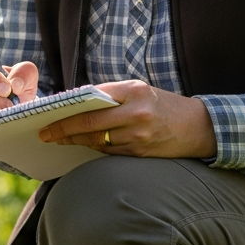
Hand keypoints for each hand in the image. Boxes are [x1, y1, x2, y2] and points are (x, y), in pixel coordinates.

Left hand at [36, 80, 218, 158]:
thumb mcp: (140, 91)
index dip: (67, 112)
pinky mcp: (140, 153)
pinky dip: (94, 148)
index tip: (48, 117)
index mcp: (134, 91)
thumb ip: (111, 96)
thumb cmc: (163, 105)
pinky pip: (109, 152)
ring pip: (97, 140)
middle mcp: (136, 113)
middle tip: (45, 135)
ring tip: (58, 140)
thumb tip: (75, 104)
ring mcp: (139, 135)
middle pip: (90, 124)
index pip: (92, 101)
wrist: (199, 127)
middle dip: (63, 131)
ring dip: (75, 142)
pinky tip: (81, 146)